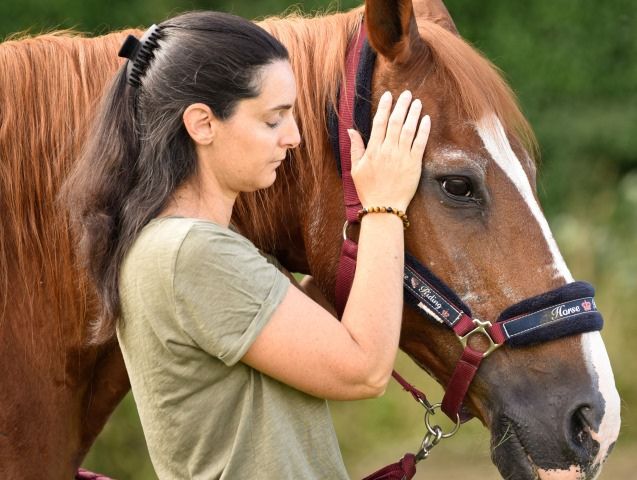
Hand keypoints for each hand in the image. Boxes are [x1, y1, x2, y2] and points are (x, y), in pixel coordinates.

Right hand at [348, 90, 430, 211]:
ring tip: (416, 102)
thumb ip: (355, 148)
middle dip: (401, 105)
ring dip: (413, 113)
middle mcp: (388, 150)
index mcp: (373, 150)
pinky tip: (426, 119)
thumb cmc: (368, 190)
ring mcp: (402, 157)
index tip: (388, 95)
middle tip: (406, 93)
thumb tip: (350, 130)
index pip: (379, 123)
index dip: (384, 107)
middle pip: (395, 122)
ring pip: (408, 129)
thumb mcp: (355, 169)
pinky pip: (420, 143)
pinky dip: (423, 130)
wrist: (384, 207)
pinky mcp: (414, 164)